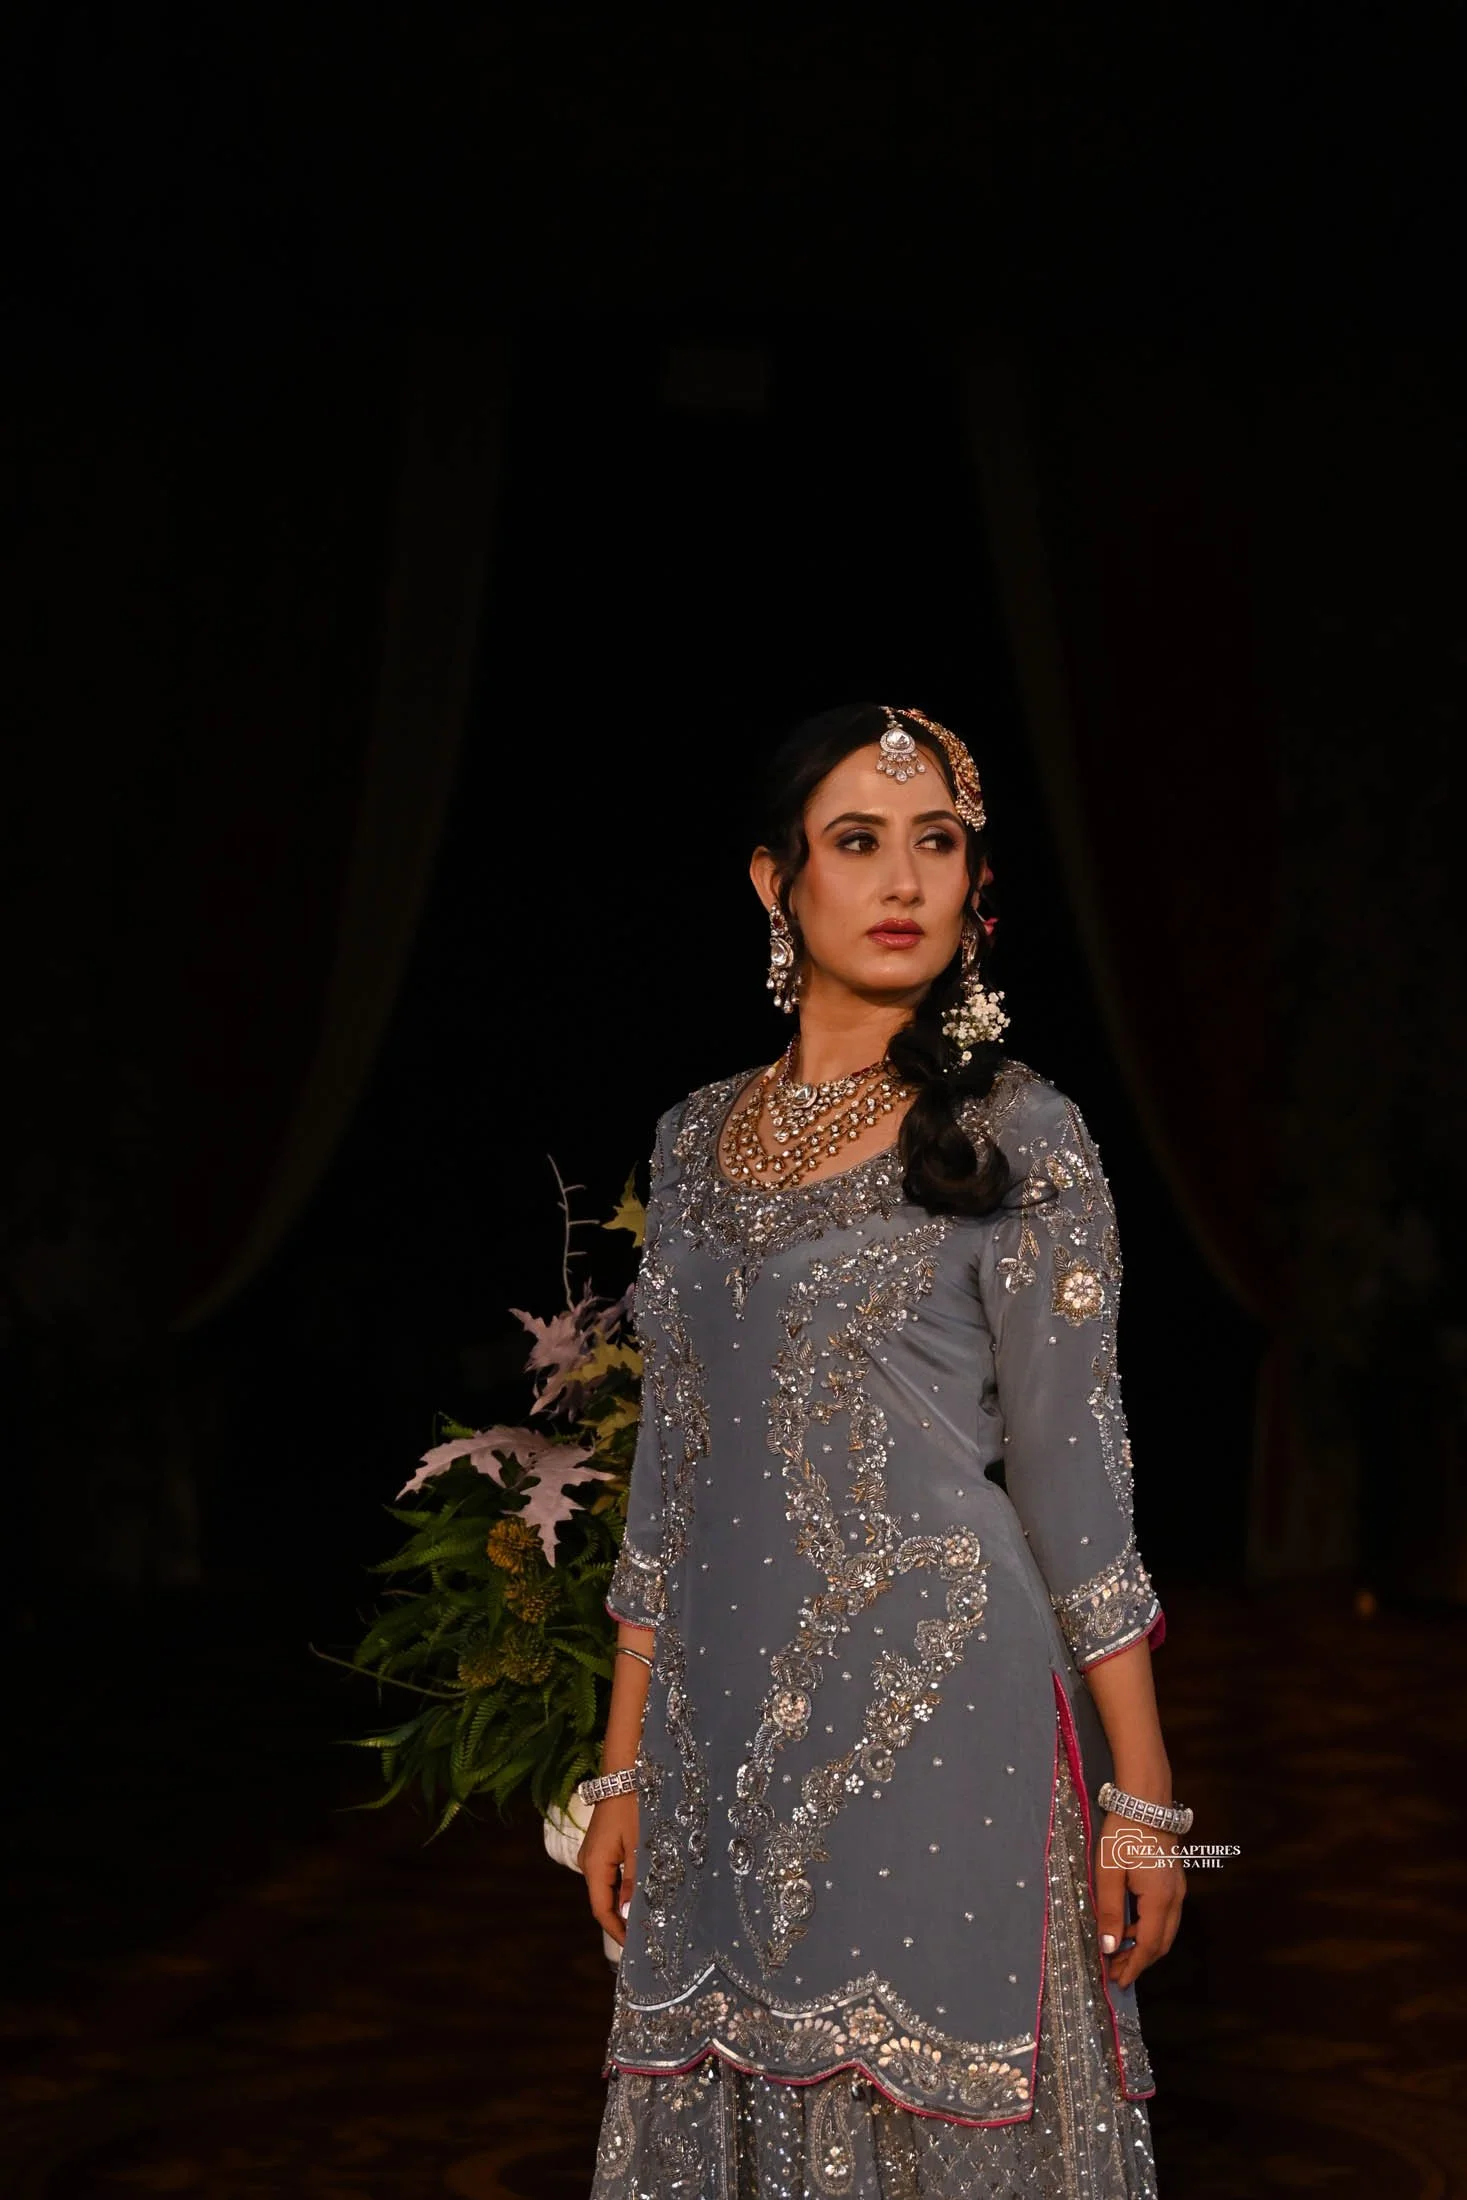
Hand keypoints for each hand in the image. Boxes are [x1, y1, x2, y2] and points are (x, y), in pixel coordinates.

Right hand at [579, 1792, 638, 1945]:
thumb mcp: (639, 1846)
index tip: (635, 1947)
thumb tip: (627, 1915)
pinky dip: (623, 1888)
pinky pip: (610, 1876)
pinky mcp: (602, 1846)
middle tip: (645, 1937)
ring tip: (646, 1919)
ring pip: (607, 1889)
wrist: (624, 1773)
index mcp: (594, 1866)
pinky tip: (639, 1893)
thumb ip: (634, 1881)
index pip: (601, 1910)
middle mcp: (588, 1863)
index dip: (617, 1931)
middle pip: (603, 1902)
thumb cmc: (633, 1806)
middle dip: (621, 1921)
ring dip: (624, 1905)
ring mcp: (593, 1854)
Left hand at [1093, 1809, 1184, 1987]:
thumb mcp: (1109, 1873)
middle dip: (1139, 1961)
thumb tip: (1110, 1949)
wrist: (1145, 1802)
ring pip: (1165, 1930)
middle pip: (1161, 1943)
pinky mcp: (1174, 1881)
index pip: (1149, 1947)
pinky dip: (1148, 1928)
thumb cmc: (1123, 1835)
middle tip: (1116, 1971)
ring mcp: (1178, 1890)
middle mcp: (1175, 1900)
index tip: (1116, 1981)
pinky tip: (1129, 1924)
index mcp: (1160, 1901)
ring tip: (1118, 1950)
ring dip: (1144, 1945)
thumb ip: (1110, 1912)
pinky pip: (1165, 1916)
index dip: (1134, 1967)